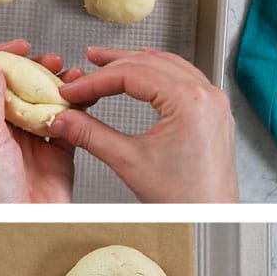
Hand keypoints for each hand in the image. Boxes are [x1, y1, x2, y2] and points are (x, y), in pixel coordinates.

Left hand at [0, 39, 83, 202]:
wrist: (15, 226)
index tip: (19, 46)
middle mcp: (6, 133)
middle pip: (19, 89)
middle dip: (35, 70)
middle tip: (51, 60)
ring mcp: (32, 143)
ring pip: (46, 104)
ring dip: (58, 87)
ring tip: (72, 76)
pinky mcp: (56, 156)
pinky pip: (68, 126)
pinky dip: (77, 110)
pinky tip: (82, 101)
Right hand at [49, 48, 237, 202]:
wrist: (209, 214)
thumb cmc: (183, 195)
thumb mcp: (128, 160)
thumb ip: (91, 135)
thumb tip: (64, 120)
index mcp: (188, 102)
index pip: (131, 75)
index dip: (95, 80)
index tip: (73, 90)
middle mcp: (205, 95)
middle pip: (149, 63)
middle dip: (112, 64)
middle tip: (84, 65)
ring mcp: (212, 101)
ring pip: (168, 64)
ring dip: (134, 61)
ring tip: (107, 61)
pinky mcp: (212, 110)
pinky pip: (183, 76)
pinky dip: (156, 71)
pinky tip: (143, 72)